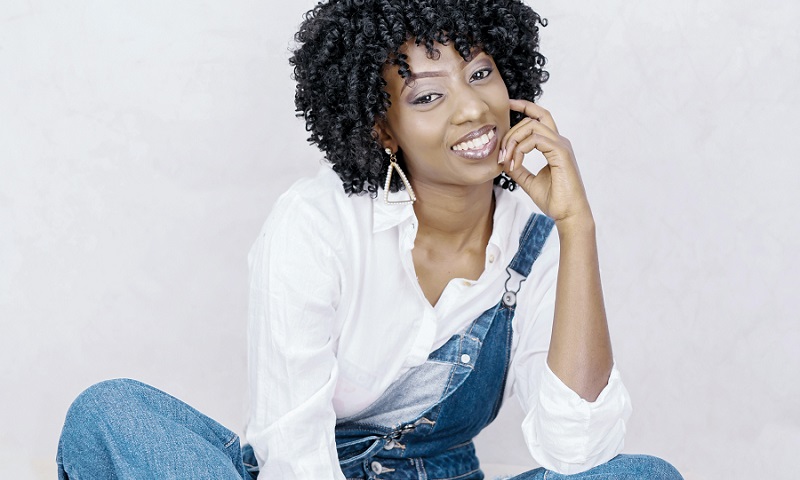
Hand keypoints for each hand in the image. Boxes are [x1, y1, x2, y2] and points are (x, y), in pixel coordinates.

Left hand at [499, 99, 592, 229]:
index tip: (508, 104)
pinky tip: (515, 164)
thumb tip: (503, 160)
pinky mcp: (561, 152)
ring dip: (513, 142)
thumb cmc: (554, 199)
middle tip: (501, 154)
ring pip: (531, 127)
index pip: (539, 117)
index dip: (524, 106)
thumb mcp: (529, 181)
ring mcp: (561, 145)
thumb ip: (518, 168)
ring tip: (506, 161)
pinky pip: (536, 139)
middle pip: (531, 120)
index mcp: (553, 145)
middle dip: (510, 133)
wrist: (568, 214)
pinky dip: (520, 150)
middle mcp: (559, 141)